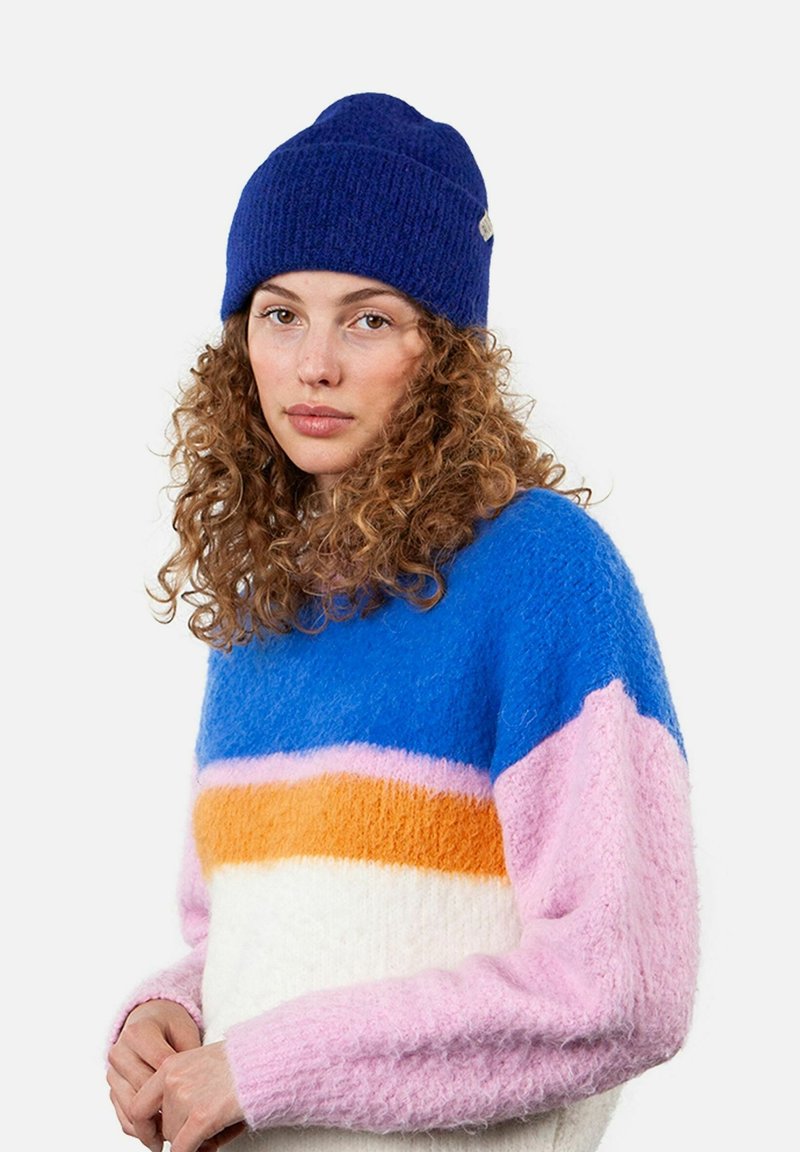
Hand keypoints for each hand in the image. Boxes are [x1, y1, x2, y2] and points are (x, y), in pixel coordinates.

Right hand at [107, 999, 201, 1150]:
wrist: (148, 1020)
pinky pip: (123, 1116)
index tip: (198, 1102)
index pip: (160, 1066)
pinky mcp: (112, 1088)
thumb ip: (190, 1054)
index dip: (179, 1085)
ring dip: (152, 1125)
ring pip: (130, 1108)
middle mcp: (120, 1052)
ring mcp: (113, 1072)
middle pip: (143, 1089)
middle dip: (166, 1109)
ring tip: (175, 1133)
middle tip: (188, 1124)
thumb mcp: (186, 1030)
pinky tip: (159, 1132)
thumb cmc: (170, 1025)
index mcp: (139, 1032)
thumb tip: (199, 1087)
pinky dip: (141, 1129)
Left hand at [130, 1041, 244, 1151]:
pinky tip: (209, 1146)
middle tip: (196, 1138)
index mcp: (169, 1066)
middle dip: (177, 1136)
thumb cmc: (240, 1062)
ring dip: (195, 1141)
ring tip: (219, 1128)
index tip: (154, 1138)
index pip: (139, 1106)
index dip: (145, 1128)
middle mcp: (172, 1080)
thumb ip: (180, 1086)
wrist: (264, 1060)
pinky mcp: (201, 1116)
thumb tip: (170, 1121)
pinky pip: (184, 1149)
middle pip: (161, 1126)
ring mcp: (185, 1098)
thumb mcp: (200, 1064)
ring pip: (175, 1138)